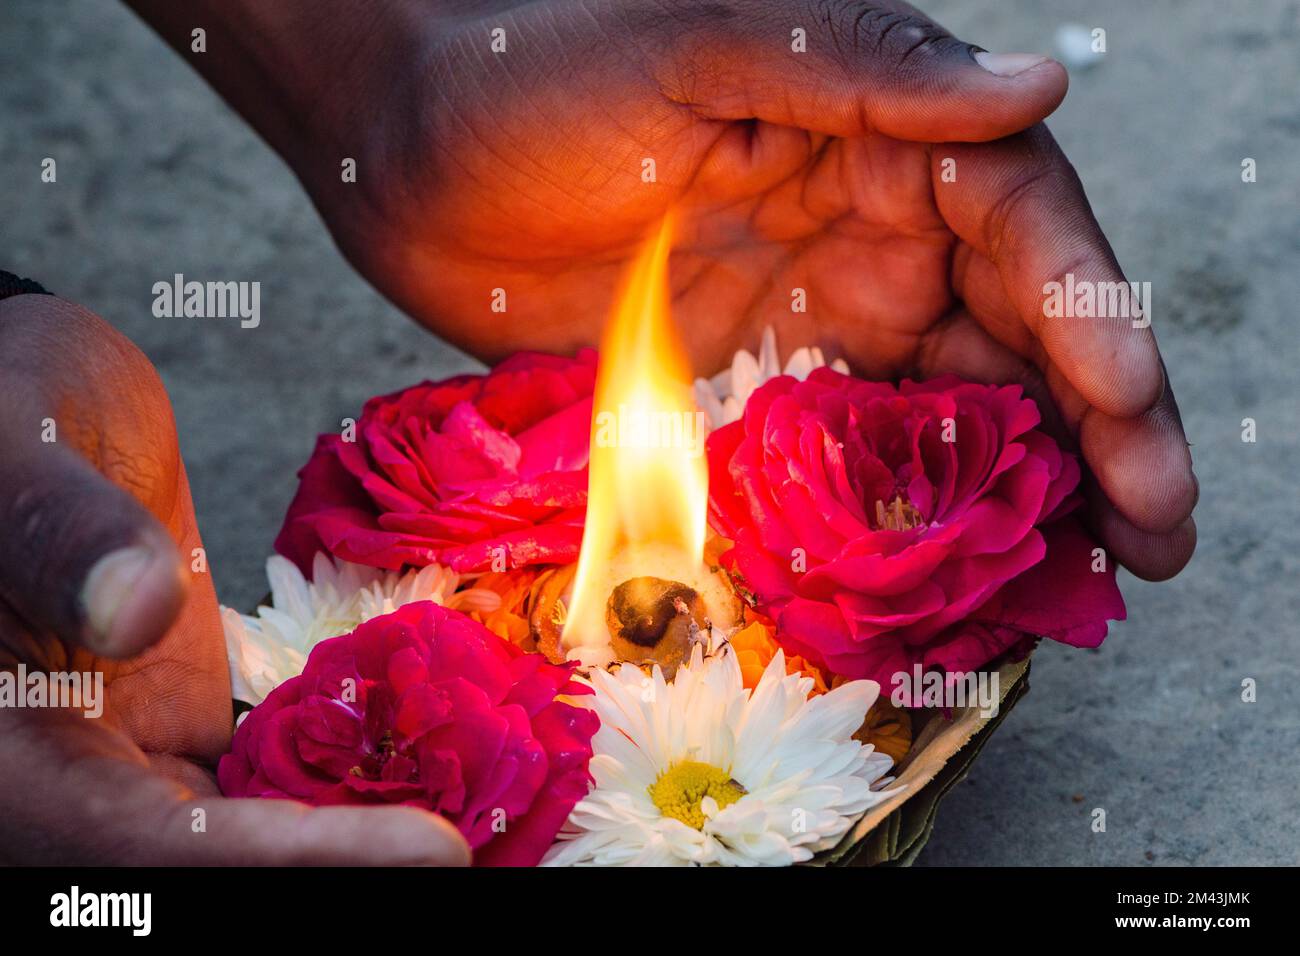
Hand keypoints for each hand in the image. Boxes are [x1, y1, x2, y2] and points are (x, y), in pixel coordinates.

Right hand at [0, 294, 469, 863]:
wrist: (26, 420)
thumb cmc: (1, 415)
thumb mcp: (13, 457)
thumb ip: (64, 535)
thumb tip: (134, 610)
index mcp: (8, 763)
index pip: (155, 850)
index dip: (298, 862)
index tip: (438, 848)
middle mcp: (70, 789)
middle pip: (220, 870)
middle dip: (353, 866)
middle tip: (493, 839)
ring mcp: (130, 768)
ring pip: (254, 840)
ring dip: (364, 837)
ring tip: (491, 813)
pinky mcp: (179, 736)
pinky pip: (269, 786)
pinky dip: (351, 788)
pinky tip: (444, 765)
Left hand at [127, 0, 1195, 579]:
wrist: (405, 153)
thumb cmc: (539, 66)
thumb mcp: (706, 41)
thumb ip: (865, 68)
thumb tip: (1039, 82)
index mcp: (881, 131)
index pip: (1024, 225)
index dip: (1088, 319)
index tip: (1126, 412)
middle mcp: (870, 225)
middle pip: (1018, 330)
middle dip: (1100, 426)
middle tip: (1156, 528)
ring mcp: (814, 312)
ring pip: (955, 401)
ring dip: (1030, 482)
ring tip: (1099, 569)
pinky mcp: (754, 381)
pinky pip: (856, 450)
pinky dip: (916, 504)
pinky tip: (964, 565)